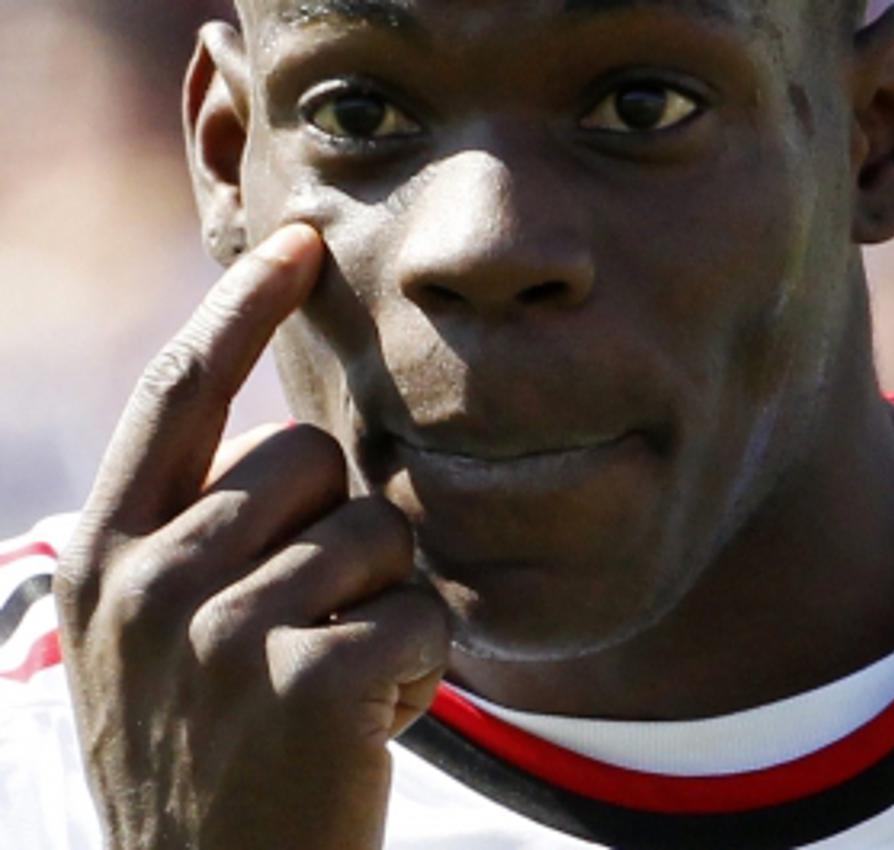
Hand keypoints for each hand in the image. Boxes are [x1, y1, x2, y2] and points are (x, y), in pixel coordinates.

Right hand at [54, 225, 449, 849]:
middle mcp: (151, 579)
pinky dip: (417, 673)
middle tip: (312, 630)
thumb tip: (290, 446)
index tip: (295, 243)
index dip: (241, 308)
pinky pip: (421, 616)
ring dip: (380, 609)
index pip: (180, 391)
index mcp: (110, 554)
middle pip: (310, 458)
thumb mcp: (155, 642)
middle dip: (339, 530)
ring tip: (331, 691)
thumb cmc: (208, 760)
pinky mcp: (307, 683)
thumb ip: (196, 538)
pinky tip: (365, 728)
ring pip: (379, 535)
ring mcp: (224, 631)